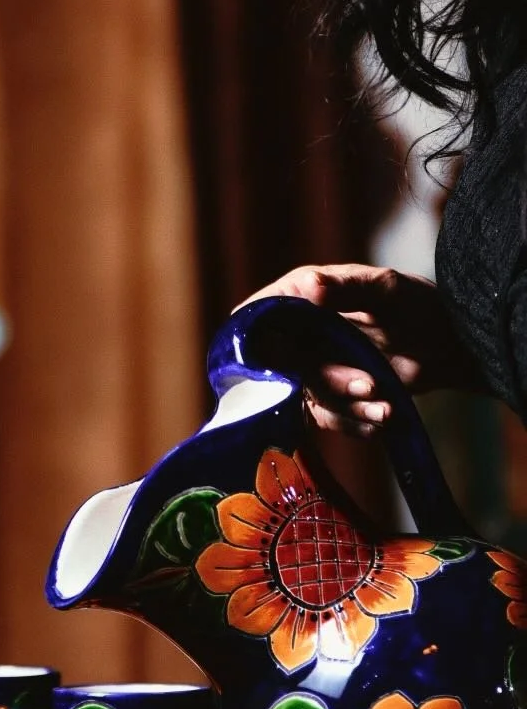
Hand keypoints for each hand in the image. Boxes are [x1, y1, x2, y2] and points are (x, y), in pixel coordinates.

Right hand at [236, 263, 480, 435]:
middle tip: (369, 384)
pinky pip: (332, 419)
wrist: (453, 344)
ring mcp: (314, 368)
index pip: (256, 316)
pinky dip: (357, 422)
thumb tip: (308, 287)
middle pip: (283, 366)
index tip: (282, 359)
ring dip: (348, 406)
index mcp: (301, 297)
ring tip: (387, 406)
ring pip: (309, 397)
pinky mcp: (333, 399)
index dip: (256, 338)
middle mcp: (299, 334)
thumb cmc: (419, 305)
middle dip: (328, 380)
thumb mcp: (386, 289)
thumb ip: (346, 286)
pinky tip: (384, 417)